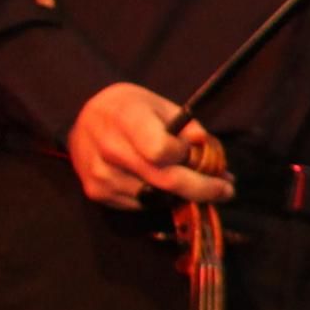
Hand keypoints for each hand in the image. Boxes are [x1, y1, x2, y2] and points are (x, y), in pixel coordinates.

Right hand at [67, 83, 227, 207]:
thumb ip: (188, 128)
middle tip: (226, 189)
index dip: (183, 154)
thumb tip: (211, 155)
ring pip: (156, 197)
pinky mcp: (96, 192)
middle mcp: (109, 148)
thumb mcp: (160, 105)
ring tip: (190, 180)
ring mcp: (101, 174)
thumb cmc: (129, 109)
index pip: (161, 150)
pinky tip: (157, 181)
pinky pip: (140, 204)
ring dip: (180, 194)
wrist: (82, 119)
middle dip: (202, 189)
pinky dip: (157, 197)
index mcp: (126, 118)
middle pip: (164, 181)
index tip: (194, 151)